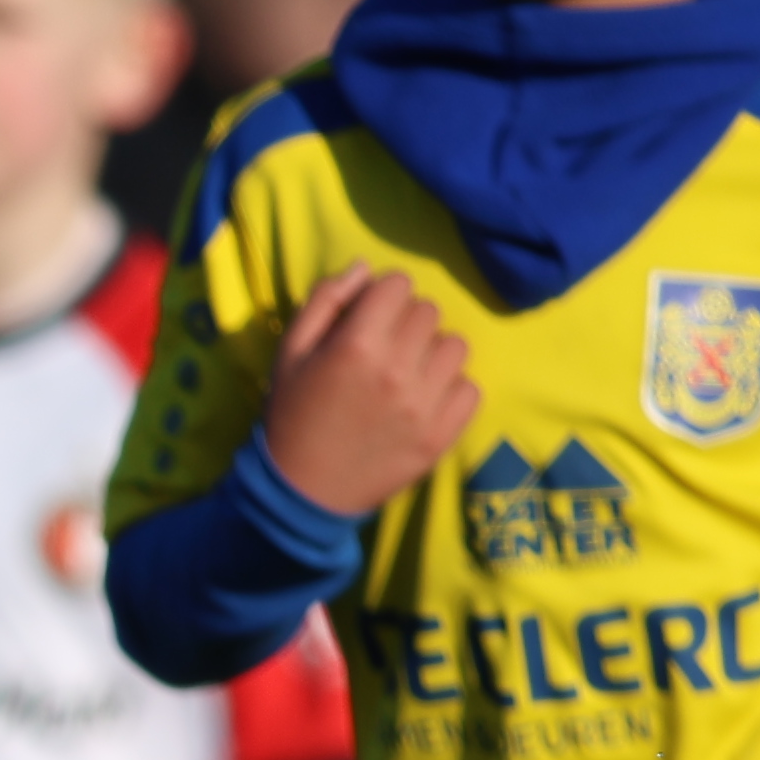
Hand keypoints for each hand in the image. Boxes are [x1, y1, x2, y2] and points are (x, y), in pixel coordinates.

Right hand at [255, 265, 476, 517]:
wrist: (303, 490)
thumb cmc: (292, 414)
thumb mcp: (290, 351)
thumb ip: (325, 301)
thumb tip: (365, 269)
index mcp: (356, 344)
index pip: (399, 285)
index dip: (383, 296)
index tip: (370, 317)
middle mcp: (397, 370)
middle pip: (429, 312)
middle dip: (407, 321)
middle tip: (386, 347)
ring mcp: (424, 405)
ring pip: (455, 346)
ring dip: (432, 352)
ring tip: (408, 373)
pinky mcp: (442, 435)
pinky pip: (470, 388)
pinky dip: (450, 389)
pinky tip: (423, 400)